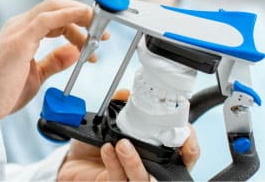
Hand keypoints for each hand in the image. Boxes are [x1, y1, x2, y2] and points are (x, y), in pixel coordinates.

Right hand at [0, 0, 106, 118]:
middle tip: (101, 33)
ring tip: (97, 31)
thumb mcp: (36, 75)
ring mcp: (18, 29)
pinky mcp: (19, 39)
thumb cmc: (2, 93)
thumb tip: (74, 52)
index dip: (77, 23)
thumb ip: (54, 61)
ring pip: (54, 6)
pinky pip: (48, 18)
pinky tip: (84, 17)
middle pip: (56, 6)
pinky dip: (69, 15)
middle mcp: (19, 26)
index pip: (54, 17)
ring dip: (80, 15)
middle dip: (82, 15)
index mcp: (22, 33)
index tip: (95, 39)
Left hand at [57, 91, 199, 180]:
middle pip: (171, 172)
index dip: (190, 147)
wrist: (74, 164)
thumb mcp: (110, 124)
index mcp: (155, 157)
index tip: (186, 132)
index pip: (183, 156)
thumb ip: (120, 109)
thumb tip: (126, 93)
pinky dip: (113, 162)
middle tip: (164, 138)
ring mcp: (131, 180)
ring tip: (123, 144)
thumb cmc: (97, 147)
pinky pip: (117, 177)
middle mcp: (148, 171)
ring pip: (142, 179)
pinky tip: (107, 149)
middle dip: (174, 157)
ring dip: (135, 161)